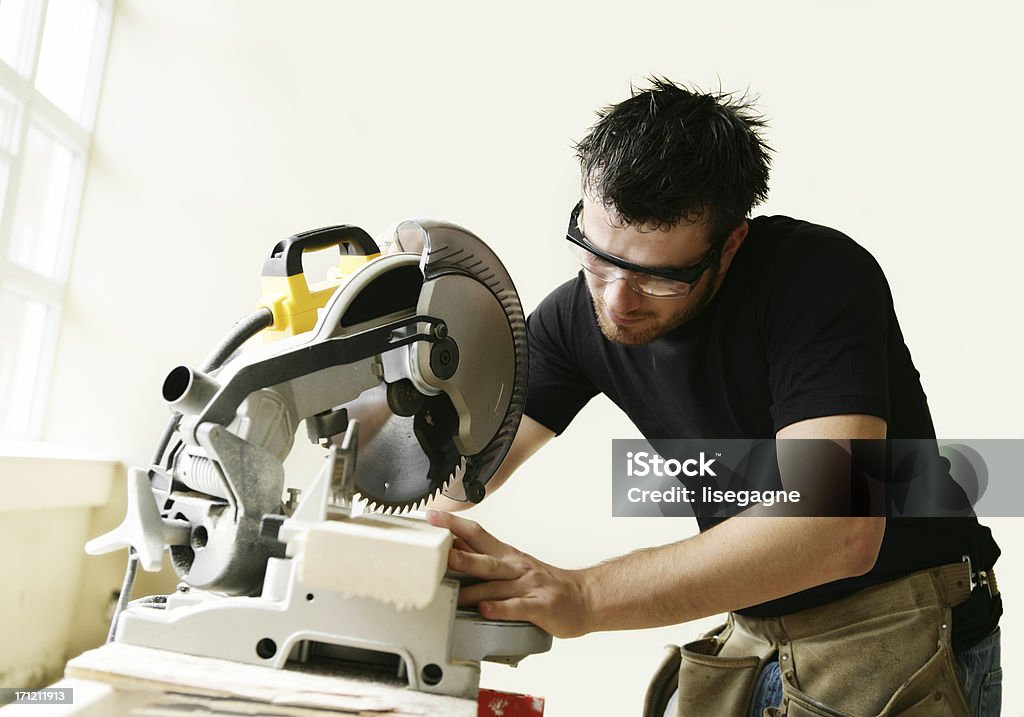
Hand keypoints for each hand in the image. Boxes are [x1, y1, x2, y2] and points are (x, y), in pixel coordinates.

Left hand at [425, 510, 590, 637]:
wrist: (584, 597)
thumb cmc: (544, 583)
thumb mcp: (514, 564)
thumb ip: (485, 557)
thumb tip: (453, 546)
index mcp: (508, 556)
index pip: (478, 534)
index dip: (454, 525)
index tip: (432, 517)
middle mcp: (517, 569)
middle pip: (487, 560)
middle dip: (463, 556)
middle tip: (441, 553)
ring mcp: (529, 587)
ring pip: (498, 586)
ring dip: (475, 589)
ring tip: (455, 591)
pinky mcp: (541, 607)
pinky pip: (518, 608)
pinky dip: (501, 609)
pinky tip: (486, 611)